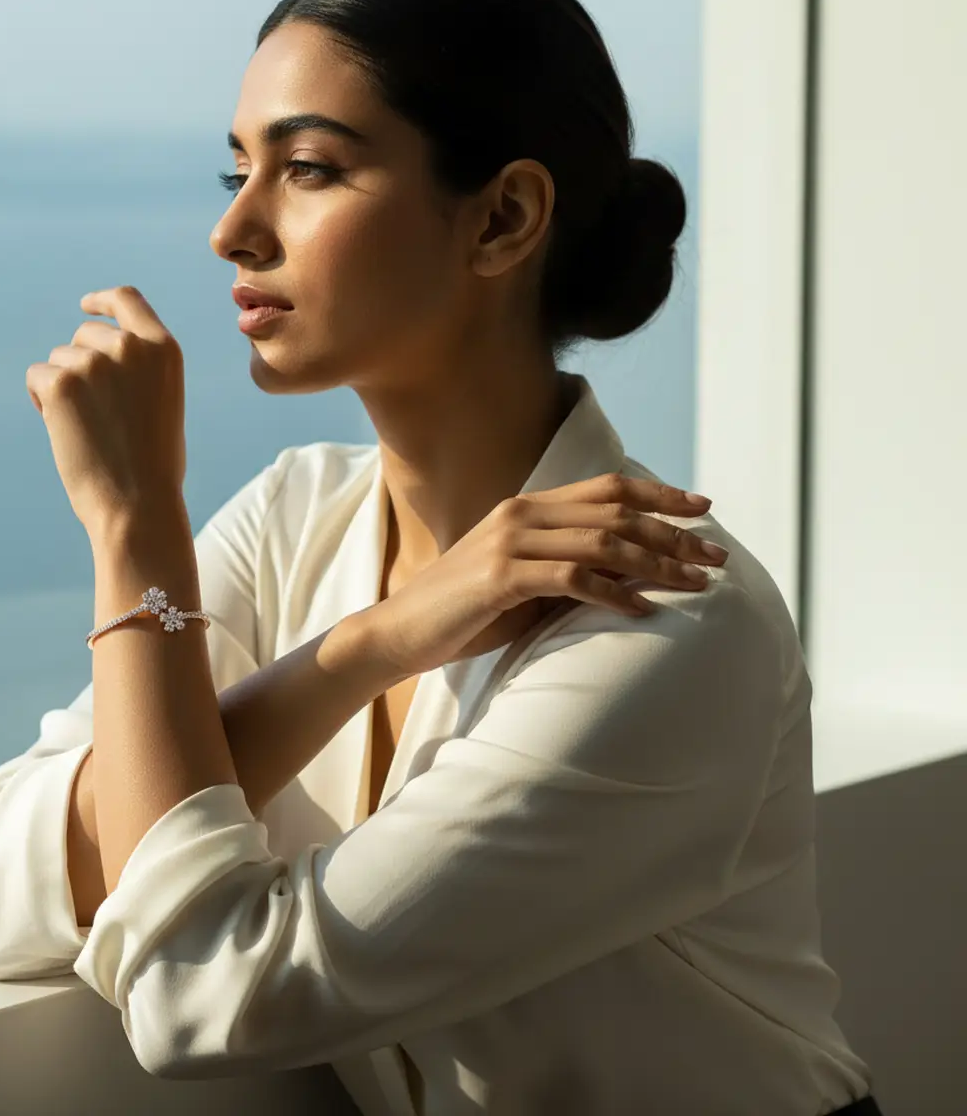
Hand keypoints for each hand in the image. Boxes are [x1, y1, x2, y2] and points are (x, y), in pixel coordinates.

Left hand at [25, 286, 186, 540]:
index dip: (102, 301)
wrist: (139, 503)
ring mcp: (95, 362)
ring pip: (58, 359)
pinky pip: (37, 377)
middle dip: (78, 363)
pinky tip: (66, 431)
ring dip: (62, 388)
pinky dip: (42, 401)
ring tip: (87, 429)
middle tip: (93, 411)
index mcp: (164, 349)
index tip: (86, 306)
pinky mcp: (62, 382)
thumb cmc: (154, 465)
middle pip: (84, 334)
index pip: (127, 301)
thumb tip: (100, 353)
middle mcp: (130, 347)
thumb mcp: (163, 401)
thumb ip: (141, 369)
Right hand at [366, 473, 729, 676]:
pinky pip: (573, 579)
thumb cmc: (466, 612)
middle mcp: (521, 513)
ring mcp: (509, 542)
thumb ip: (573, 568)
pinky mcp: (500, 576)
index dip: (660, 493)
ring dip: (657, 563)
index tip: (703, 508)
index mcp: (527, 507)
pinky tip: (643, 611)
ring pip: (602, 542)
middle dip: (674, 533)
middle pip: (616, 512)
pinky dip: (615, 594)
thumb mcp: (527, 583)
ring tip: (697, 586)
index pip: (608, 488)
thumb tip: (638, 572)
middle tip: (717, 557)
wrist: (401, 631)